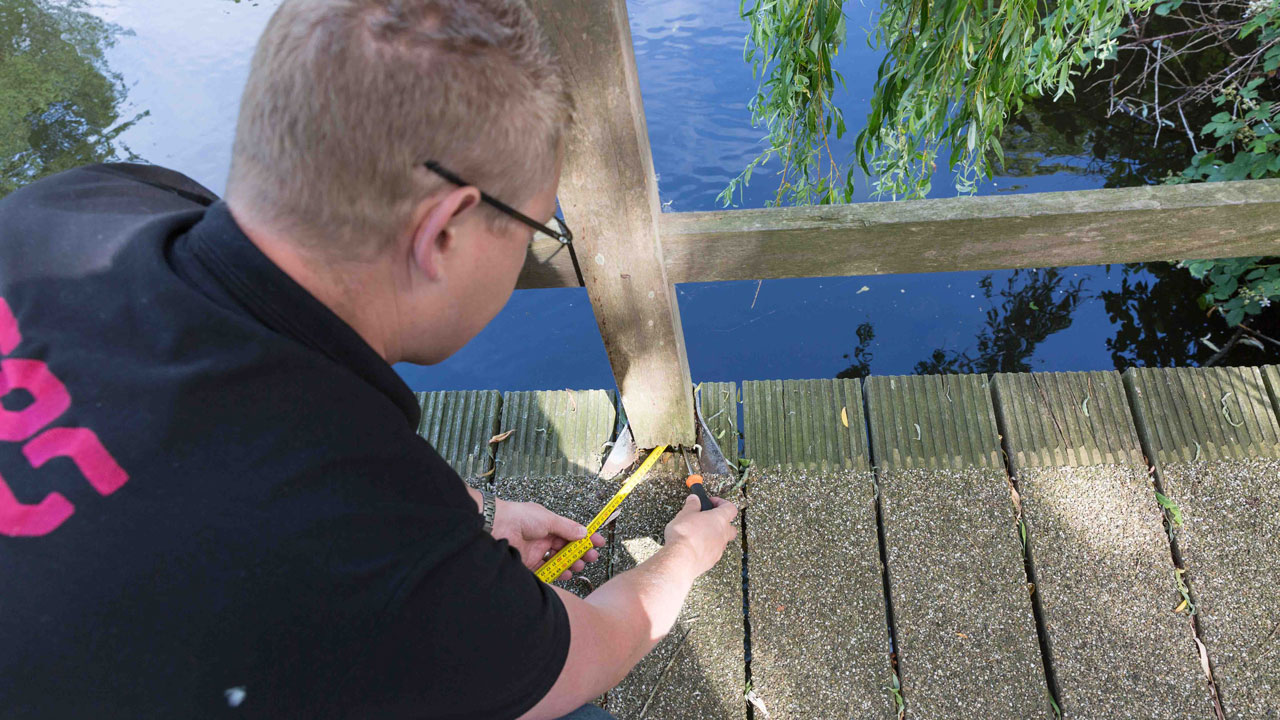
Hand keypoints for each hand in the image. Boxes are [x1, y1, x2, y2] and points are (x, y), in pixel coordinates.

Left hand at [491, 499, 606, 580]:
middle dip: (580, 552)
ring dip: (570, 563)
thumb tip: (584, 532)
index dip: (585, 537)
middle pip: (566, 547)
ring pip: (558, 559)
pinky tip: (566, 573)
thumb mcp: (549, 519)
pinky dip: (558, 572)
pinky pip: (547, 570)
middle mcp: (543, 538)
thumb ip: (567, 528)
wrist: (497, 526)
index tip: (598, 542)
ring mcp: (536, 551)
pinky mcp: (529, 564)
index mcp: (548, 524)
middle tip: (591, 557)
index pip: (571, 532)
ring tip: (579, 565)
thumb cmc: (520, 517)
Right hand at [663, 495, 737, 577]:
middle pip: (731, 527)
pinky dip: (707, 548)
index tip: (710, 502)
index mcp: (720, 519)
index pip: (730, 508)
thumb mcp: (685, 513)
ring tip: (698, 534)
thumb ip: (692, 505)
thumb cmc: (685, 534)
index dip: (722, 503)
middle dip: (722, 522)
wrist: (681, 559)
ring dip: (714, 536)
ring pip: (722, 541)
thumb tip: (694, 499)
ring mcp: (719, 550)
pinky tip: (695, 547)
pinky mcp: (712, 561)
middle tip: (708, 520)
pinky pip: (714, 552)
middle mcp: (723, 535)